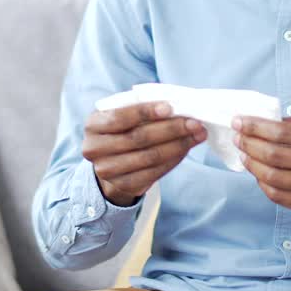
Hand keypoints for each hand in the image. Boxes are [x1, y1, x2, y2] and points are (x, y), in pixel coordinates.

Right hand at [83, 101, 205, 206]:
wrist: (111, 161)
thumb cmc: (122, 129)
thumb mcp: (123, 114)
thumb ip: (142, 108)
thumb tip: (176, 105)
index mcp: (93, 125)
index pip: (120, 117)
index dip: (146, 112)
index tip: (171, 107)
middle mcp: (95, 149)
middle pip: (138, 138)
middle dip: (171, 129)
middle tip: (194, 122)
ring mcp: (108, 171)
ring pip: (149, 157)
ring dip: (178, 145)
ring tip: (197, 134)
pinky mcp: (124, 185)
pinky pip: (155, 172)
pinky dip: (174, 159)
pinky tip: (186, 148)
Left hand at [233, 115, 290, 215]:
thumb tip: (263, 120)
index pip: (281, 132)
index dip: (255, 127)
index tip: (238, 122)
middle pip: (274, 155)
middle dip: (249, 144)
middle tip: (238, 138)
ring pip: (273, 177)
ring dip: (253, 165)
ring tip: (244, 156)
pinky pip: (280, 197)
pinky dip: (263, 184)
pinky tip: (258, 174)